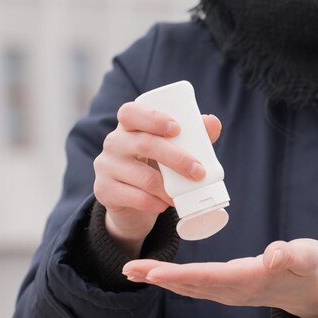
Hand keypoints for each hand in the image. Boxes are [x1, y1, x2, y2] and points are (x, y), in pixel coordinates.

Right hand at [93, 101, 221, 257]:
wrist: (129, 202)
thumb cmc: (153, 167)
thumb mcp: (169, 150)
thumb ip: (191, 136)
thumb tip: (213, 123)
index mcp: (128, 126)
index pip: (130, 112)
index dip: (153, 118)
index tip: (177, 129)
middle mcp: (113, 142)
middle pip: (144, 144)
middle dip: (176, 158)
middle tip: (198, 172)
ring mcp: (105, 166)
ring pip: (142, 176)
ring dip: (168, 188)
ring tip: (183, 195)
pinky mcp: (103, 190)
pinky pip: (134, 197)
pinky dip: (155, 203)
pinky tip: (164, 204)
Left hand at [122, 238, 317, 317]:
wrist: (312, 290)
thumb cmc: (309, 268)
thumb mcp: (307, 257)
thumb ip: (292, 256)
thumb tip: (275, 256)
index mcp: (247, 280)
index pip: (206, 277)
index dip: (178, 275)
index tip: (153, 272)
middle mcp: (232, 290)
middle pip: (188, 284)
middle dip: (157, 276)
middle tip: (128, 268)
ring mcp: (227, 291)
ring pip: (186, 286)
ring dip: (158, 278)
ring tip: (132, 270)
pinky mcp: (226, 287)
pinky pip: (193, 285)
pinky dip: (172, 279)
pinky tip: (156, 275)